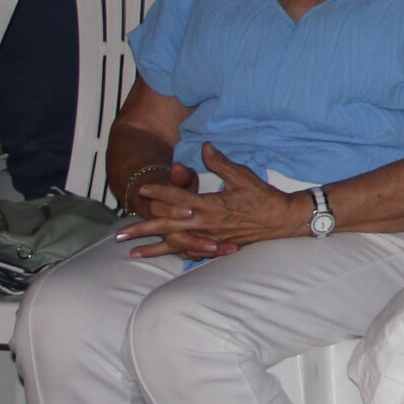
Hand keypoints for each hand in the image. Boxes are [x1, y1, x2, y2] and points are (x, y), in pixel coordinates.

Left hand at [114, 144, 306, 257]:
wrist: (282, 221)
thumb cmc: (263, 197)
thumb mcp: (243, 176)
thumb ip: (221, 163)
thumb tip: (205, 147)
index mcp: (212, 205)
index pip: (179, 198)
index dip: (160, 193)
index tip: (142, 189)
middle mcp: (207, 224)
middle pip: (169, 227)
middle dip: (144, 230)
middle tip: (121, 235)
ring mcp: (210, 238)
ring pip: (176, 244)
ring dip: (153, 249)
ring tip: (132, 252)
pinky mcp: (216, 246)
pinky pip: (190, 252)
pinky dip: (174, 254)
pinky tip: (162, 256)